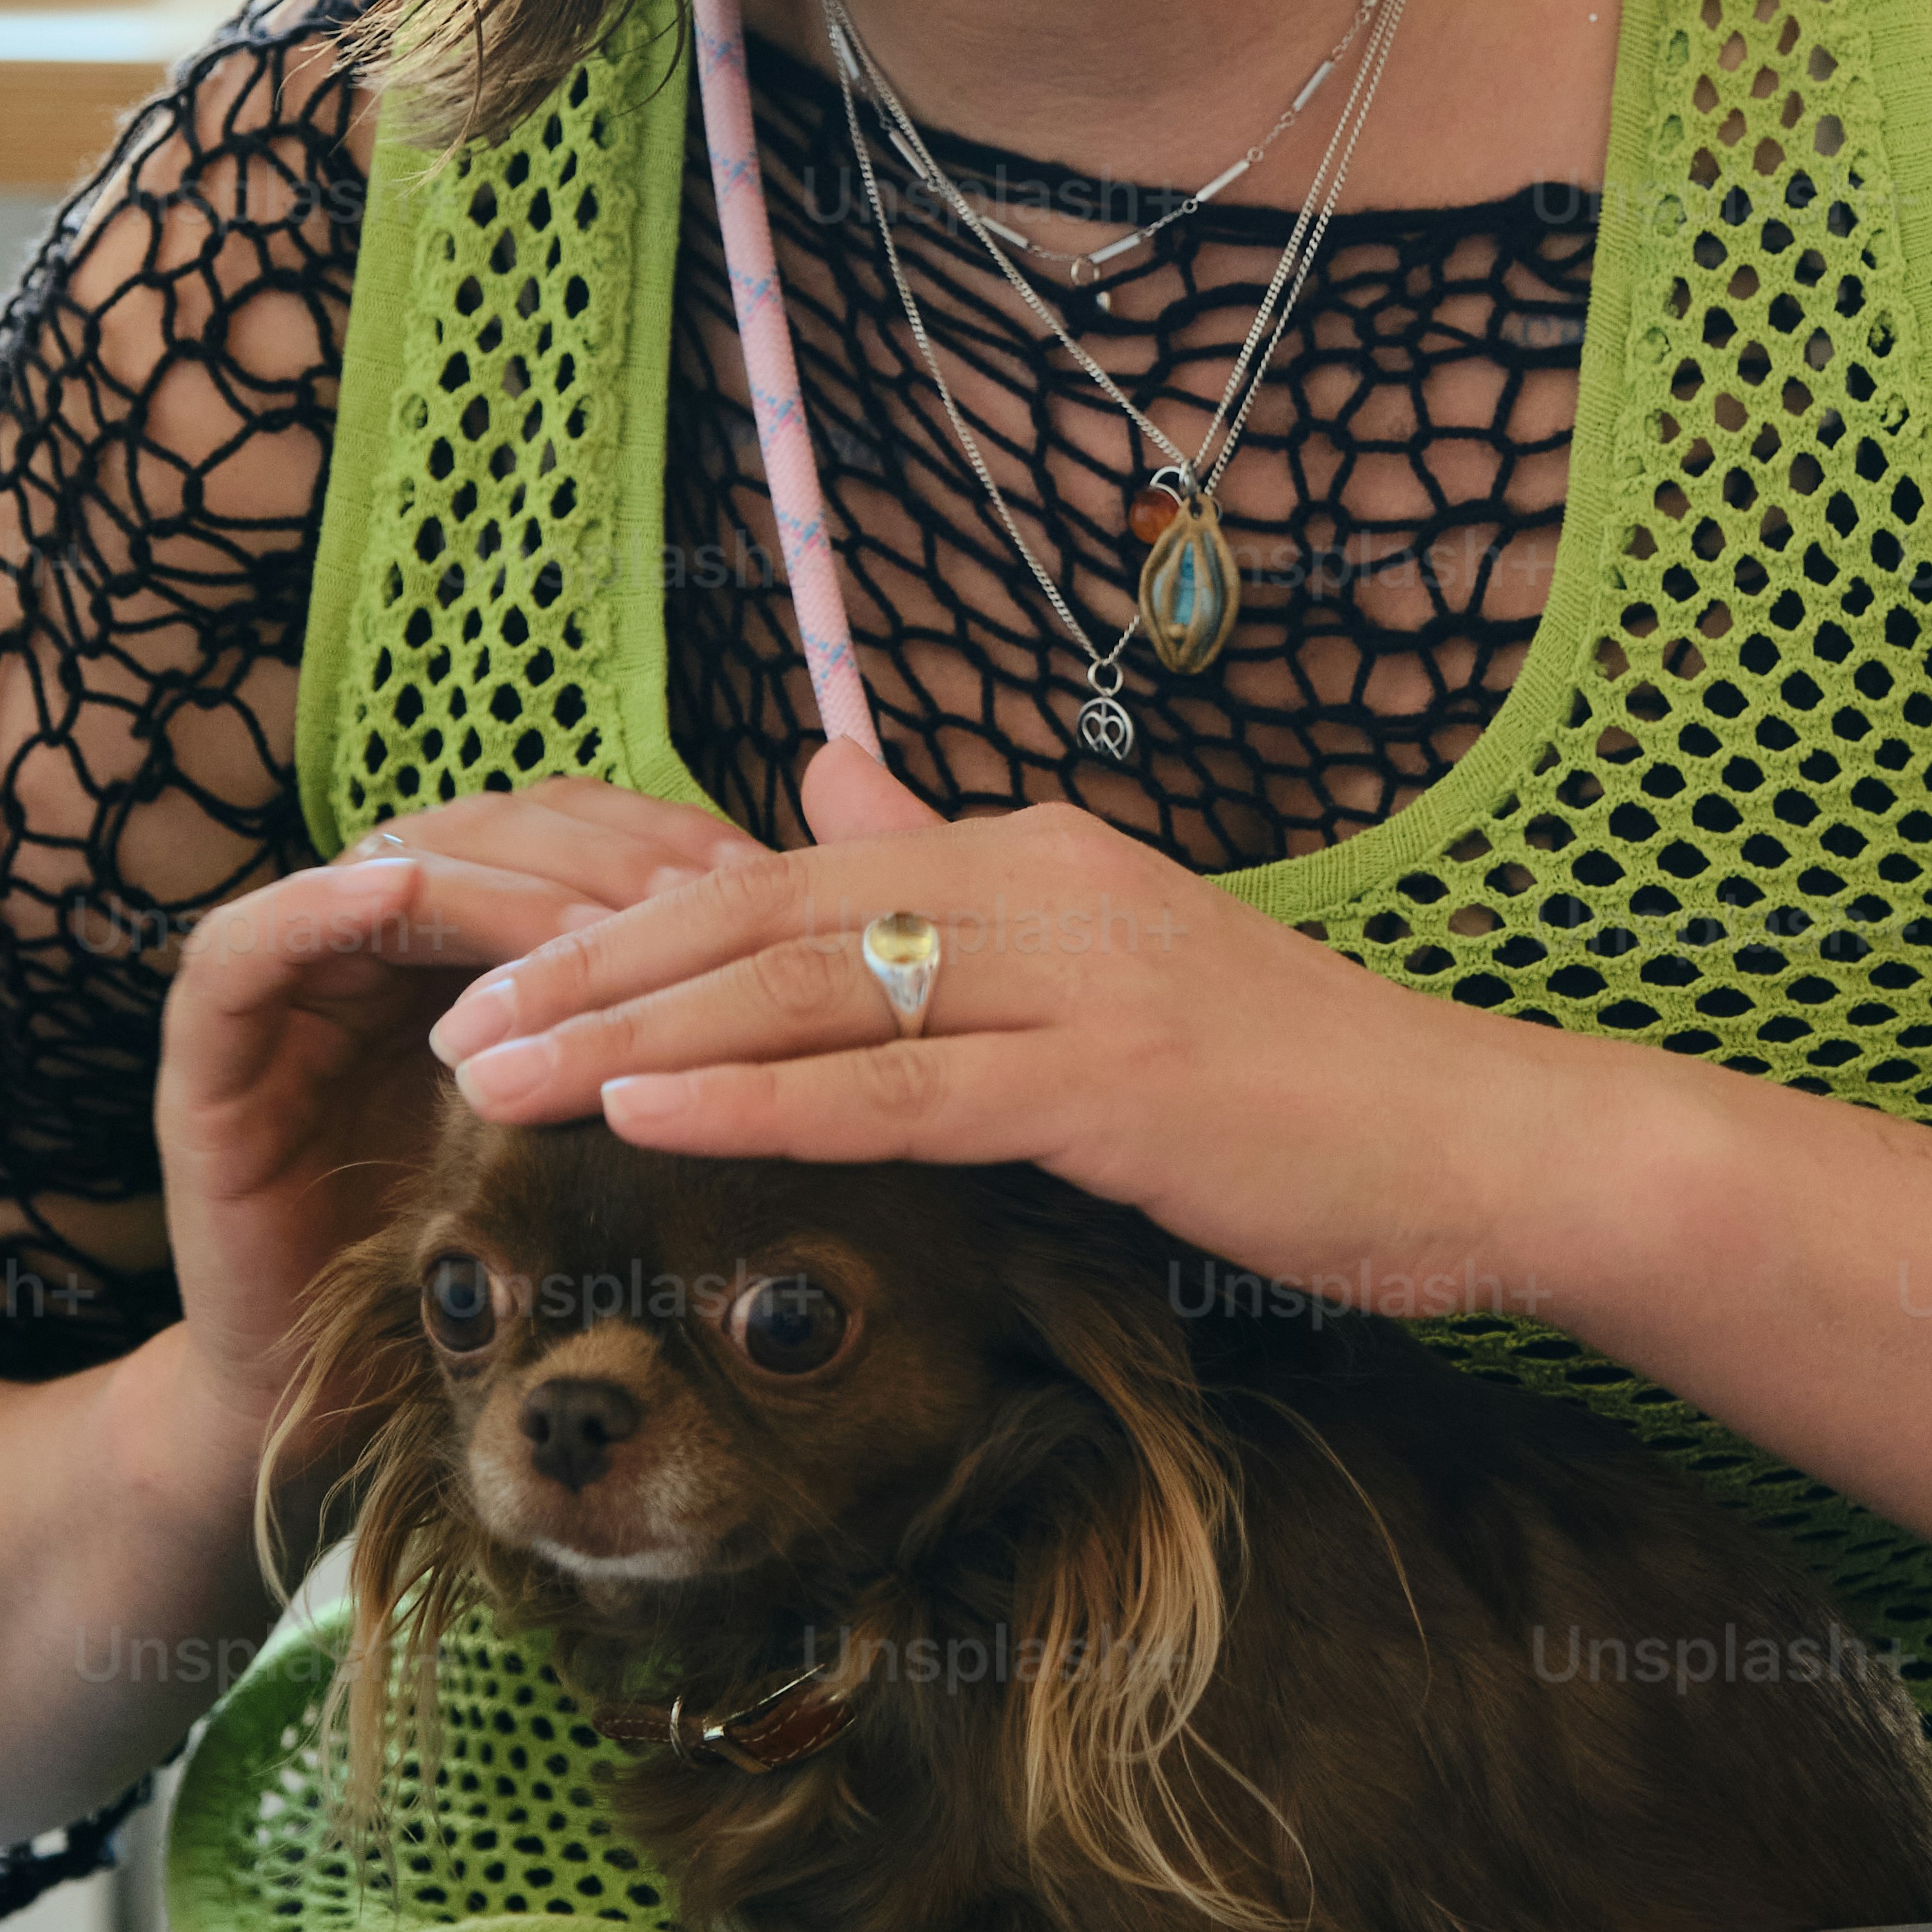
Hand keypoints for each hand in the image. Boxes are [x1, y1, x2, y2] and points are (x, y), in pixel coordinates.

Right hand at [158, 777, 772, 1478]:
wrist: (335, 1396)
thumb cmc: (488, 1270)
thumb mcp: (595, 1134)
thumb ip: (660, 1037)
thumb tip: (816, 959)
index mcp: (476, 938)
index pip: (570, 832)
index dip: (661, 839)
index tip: (763, 882)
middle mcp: (383, 931)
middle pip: (492, 829)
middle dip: (602, 860)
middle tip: (701, 903)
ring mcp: (291, 973)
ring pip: (395, 864)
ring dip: (501, 887)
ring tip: (596, 934)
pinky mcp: (211, 1034)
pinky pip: (254, 939)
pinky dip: (329, 906)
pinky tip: (410, 902)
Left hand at [426, 739, 1578, 1301]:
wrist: (1484, 1143)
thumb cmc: (1300, 1087)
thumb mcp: (1115, 961)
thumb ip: (960, 878)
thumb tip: (829, 787)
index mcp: (1031, 858)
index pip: (785, 878)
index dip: (631, 924)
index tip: (504, 971)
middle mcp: (1042, 887)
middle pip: (763, 919)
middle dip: (590, 972)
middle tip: (446, 1021)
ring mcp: (1080, 980)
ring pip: (807, 995)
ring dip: (630, 1037)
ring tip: (490, 1075)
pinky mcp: (1112, 1086)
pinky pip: (898, 1092)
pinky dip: (757, 1101)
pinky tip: (641, 1122)